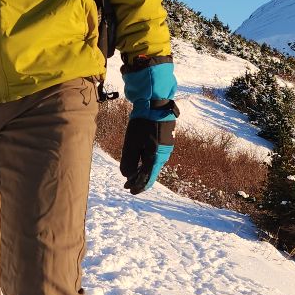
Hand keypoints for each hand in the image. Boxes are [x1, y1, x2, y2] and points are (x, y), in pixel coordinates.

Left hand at [120, 59, 176, 193]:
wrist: (156, 103)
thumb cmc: (142, 123)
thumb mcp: (131, 143)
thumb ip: (129, 162)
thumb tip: (128, 176)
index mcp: (156, 157)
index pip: (147, 178)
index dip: (139, 186)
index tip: (131, 191)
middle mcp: (164, 154)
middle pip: (151, 172)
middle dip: (139, 179)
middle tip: (128, 184)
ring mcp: (167, 146)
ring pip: (153, 163)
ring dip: (143, 169)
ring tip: (133, 172)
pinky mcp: (166, 139)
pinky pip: (156, 155)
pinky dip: (147, 160)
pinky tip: (141, 158)